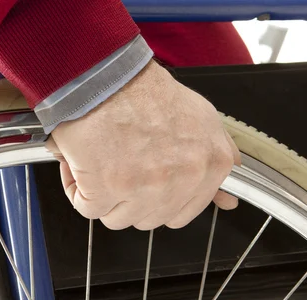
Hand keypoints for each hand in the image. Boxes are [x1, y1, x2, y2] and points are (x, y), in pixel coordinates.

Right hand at [46, 61, 239, 229]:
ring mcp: (145, 188)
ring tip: (101, 159)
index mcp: (210, 164)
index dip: (156, 197)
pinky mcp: (107, 189)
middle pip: (148, 218)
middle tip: (120, 162)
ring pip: (117, 218)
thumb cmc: (144, 92)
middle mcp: (183, 179)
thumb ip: (219, 158)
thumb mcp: (201, 118)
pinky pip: (88, 208)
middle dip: (129, 197)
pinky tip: (82, 162)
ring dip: (103, 195)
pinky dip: (78, 188)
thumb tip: (228, 202)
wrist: (105, 74)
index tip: (143, 179)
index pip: (182, 213)